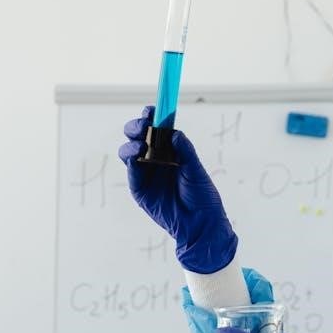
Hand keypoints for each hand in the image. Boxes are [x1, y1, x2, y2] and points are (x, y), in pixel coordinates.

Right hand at [118, 106, 237, 272]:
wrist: (199, 224)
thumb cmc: (202, 196)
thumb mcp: (196, 170)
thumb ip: (185, 151)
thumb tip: (173, 132)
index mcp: (172, 151)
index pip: (159, 129)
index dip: (153, 117)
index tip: (153, 108)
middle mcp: (156, 158)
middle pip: (140, 136)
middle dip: (138, 126)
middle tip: (144, 124)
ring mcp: (146, 172)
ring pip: (130, 149)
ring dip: (133, 142)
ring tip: (141, 144)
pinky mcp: (139, 187)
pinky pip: (131, 168)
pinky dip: (132, 158)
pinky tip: (139, 153)